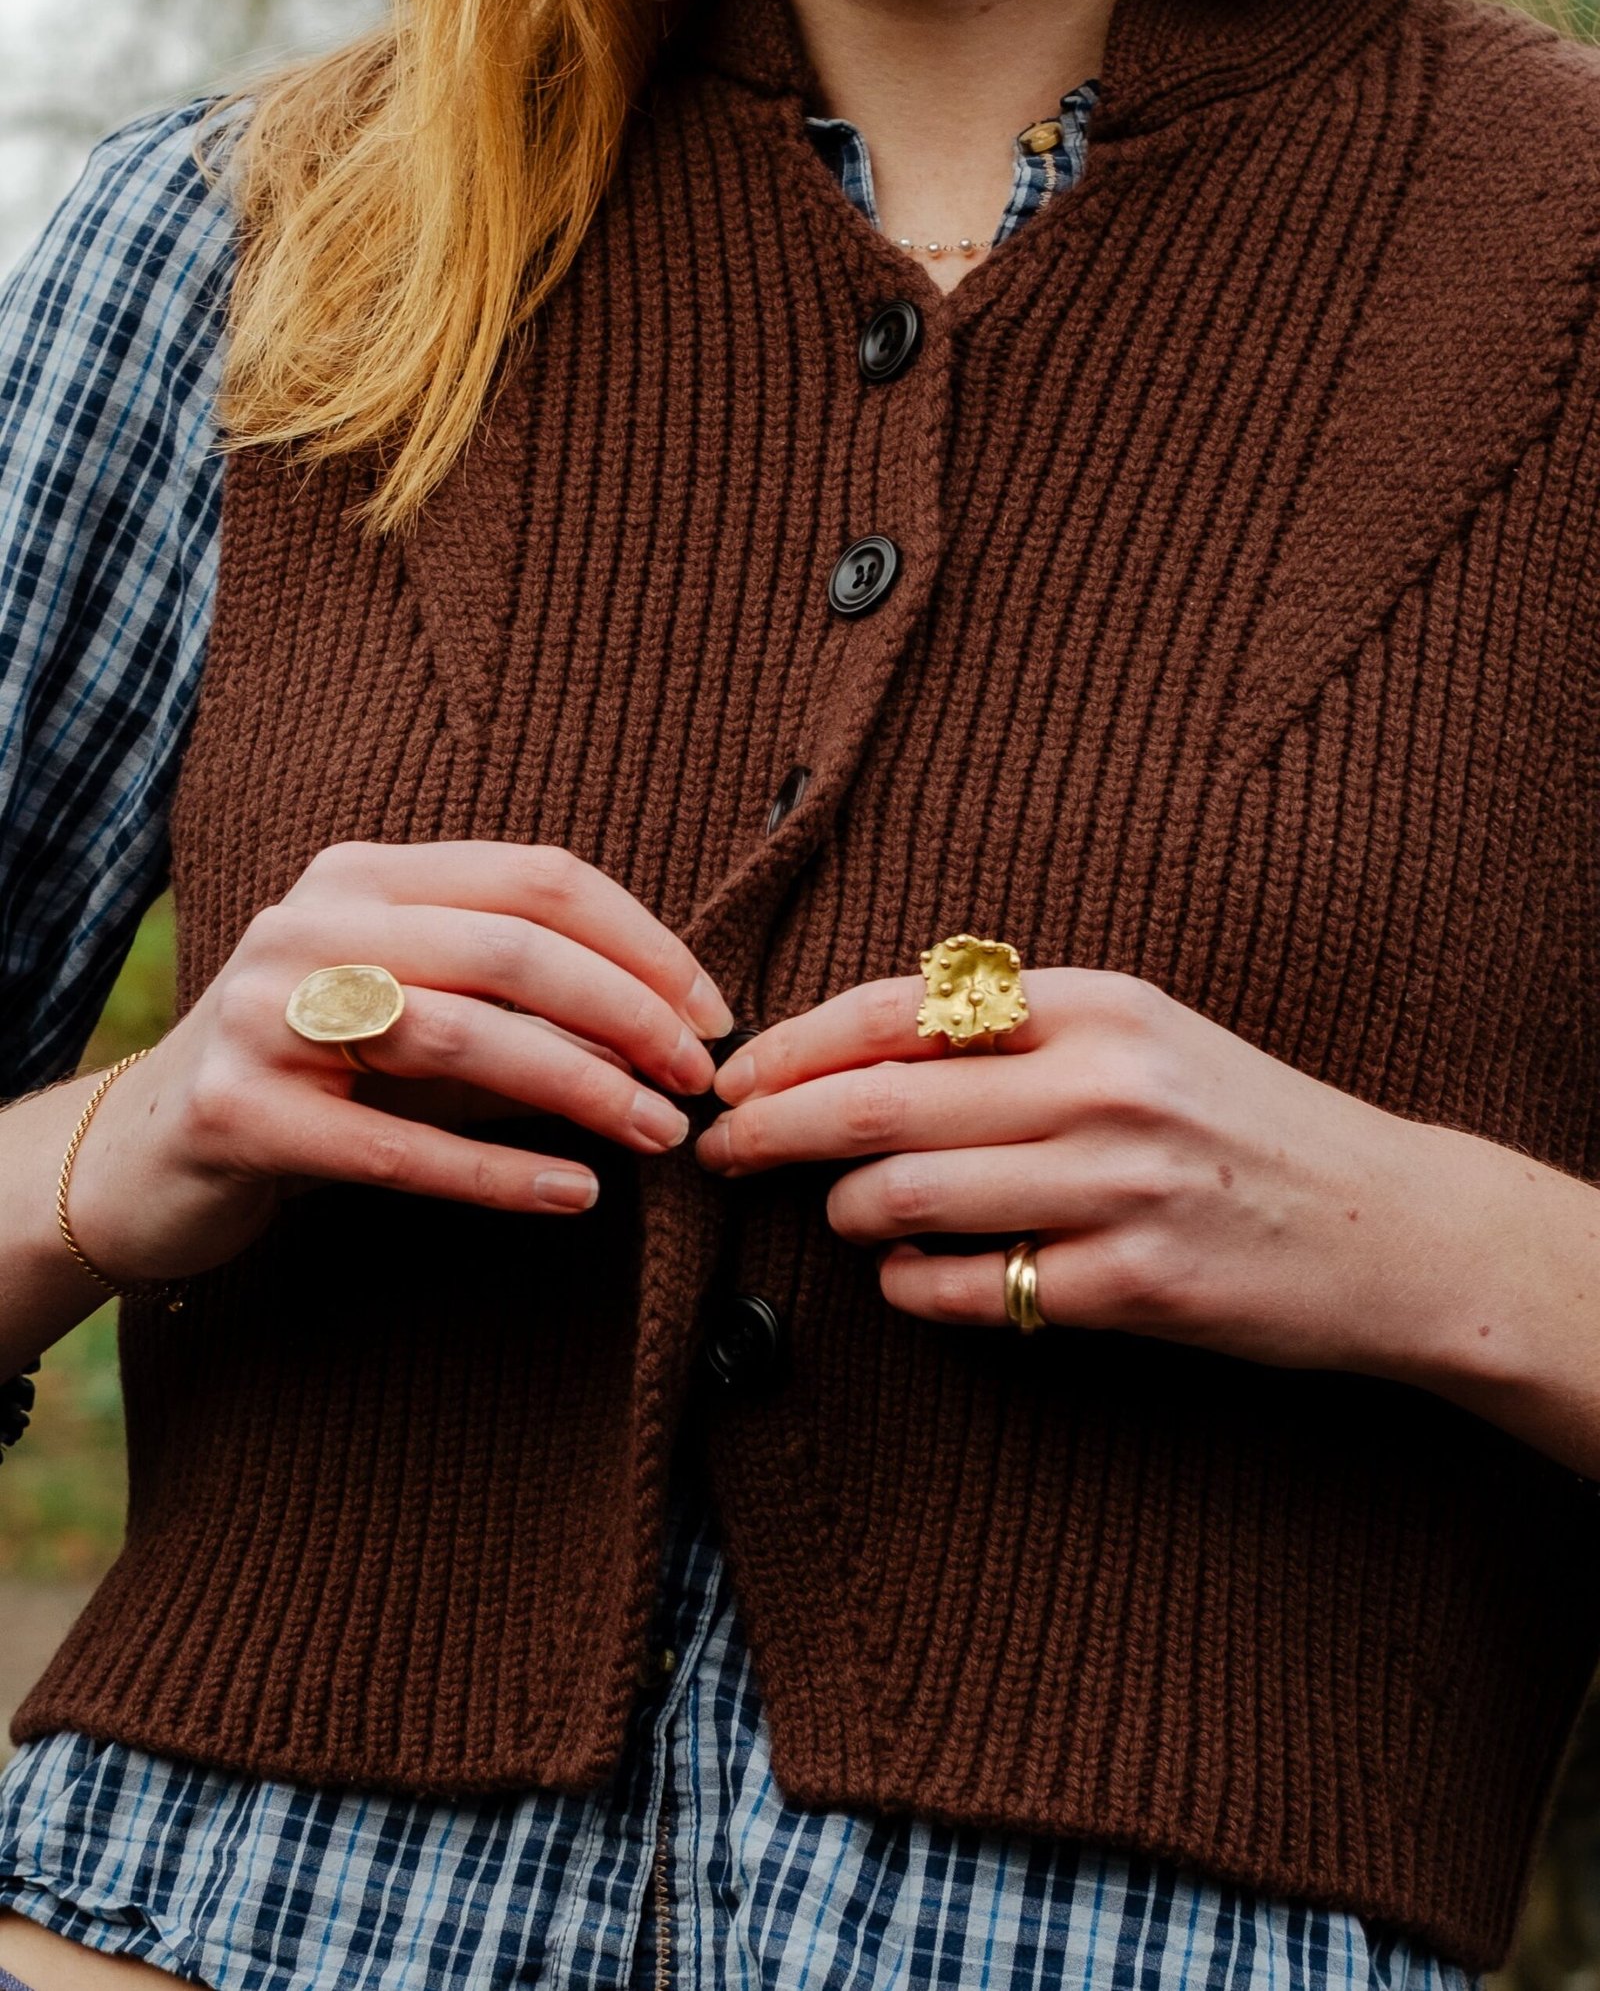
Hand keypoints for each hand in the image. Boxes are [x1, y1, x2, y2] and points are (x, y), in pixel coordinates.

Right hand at [66, 841, 733, 1285]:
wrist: (147, 1154)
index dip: (643, 943)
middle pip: (513, 948)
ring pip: (462, 1034)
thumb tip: (668, 1039)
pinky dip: (501, 1174)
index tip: (713, 1011)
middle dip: (631, 1014)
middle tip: (698, 1080)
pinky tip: (576, 1193)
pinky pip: (400, 1147)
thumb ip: (522, 1011)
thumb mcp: (419, 1017)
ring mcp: (266, 1013)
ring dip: (584, 1089)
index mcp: (366, 875)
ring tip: (658, 1134)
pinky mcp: (241, 1112)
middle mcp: (312, 923)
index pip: (537, 878)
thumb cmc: (318, 1078)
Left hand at [694, 967, 1524, 1393]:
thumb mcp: (1142, 1036)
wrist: (1385, 1225)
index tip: (732, 1076)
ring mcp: (1120, 1187)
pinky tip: (908, 1274)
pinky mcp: (1134, 1285)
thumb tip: (851, 1052)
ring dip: (842, 1211)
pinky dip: (910, 1285)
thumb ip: (1014, 1032)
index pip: (898, 1009)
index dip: (791, 1045)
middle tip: (720, 1151)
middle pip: (876, 1104)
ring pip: (903, 1198)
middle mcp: (1103, 1083)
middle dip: (769, 1130)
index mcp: (1096, 1004)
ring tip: (845, 1214)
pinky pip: (967, 1290)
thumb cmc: (1239, 1124)